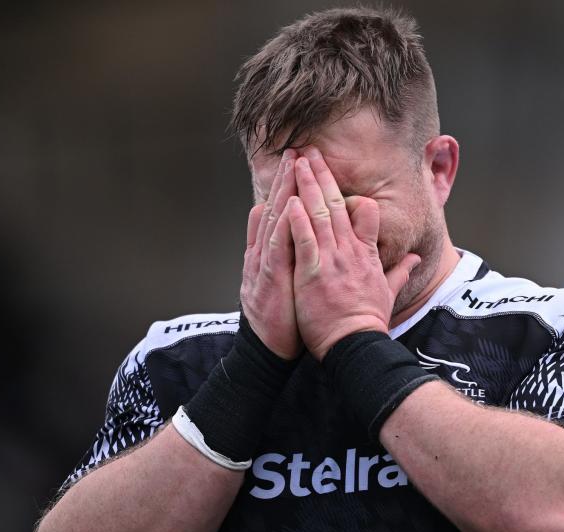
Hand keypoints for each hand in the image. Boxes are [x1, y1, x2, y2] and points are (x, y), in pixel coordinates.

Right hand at [239, 149, 301, 358]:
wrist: (268, 349)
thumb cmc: (281, 318)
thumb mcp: (284, 281)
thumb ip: (287, 255)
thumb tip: (289, 235)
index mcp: (271, 253)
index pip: (281, 213)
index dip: (289, 186)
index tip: (299, 161)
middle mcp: (264, 254)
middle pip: (275, 209)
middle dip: (285, 178)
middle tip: (295, 150)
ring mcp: (264, 265)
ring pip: (274, 221)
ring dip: (281, 192)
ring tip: (291, 166)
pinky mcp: (270, 280)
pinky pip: (276, 248)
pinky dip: (280, 226)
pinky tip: (285, 206)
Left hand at [288, 147, 420, 359]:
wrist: (356, 345)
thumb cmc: (369, 323)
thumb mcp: (388, 293)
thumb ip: (400, 272)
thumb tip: (416, 259)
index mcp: (367, 254)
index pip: (363, 212)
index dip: (345, 191)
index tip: (332, 173)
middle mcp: (350, 252)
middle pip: (336, 204)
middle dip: (321, 174)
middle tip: (309, 150)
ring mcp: (331, 261)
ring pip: (319, 214)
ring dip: (307, 186)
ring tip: (296, 162)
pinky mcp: (312, 274)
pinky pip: (304, 240)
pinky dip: (297, 219)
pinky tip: (290, 200)